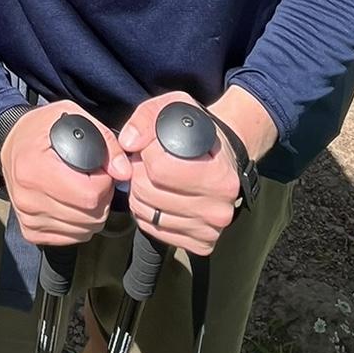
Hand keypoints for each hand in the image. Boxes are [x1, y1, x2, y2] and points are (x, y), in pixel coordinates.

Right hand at [0, 101, 119, 245]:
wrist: (10, 143)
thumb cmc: (41, 128)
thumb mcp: (73, 117)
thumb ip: (104, 141)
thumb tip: (124, 173)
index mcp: (35, 169)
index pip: (89, 194)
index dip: (105, 183)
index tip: (101, 170)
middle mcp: (28, 198)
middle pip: (89, 216)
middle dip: (103, 199)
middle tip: (95, 181)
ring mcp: (27, 217)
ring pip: (83, 231)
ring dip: (93, 214)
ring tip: (84, 191)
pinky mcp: (29, 230)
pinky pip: (70, 239)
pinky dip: (79, 225)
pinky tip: (74, 205)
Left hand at [116, 93, 240, 256]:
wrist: (225, 157)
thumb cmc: (198, 131)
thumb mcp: (175, 109)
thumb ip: (147, 118)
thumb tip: (128, 143)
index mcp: (219, 176)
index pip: (159, 168)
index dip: (147, 152)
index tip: (154, 146)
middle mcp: (218, 209)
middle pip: (147, 191)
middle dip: (139, 171)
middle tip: (150, 161)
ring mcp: (210, 230)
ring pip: (145, 212)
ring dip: (139, 192)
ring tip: (155, 177)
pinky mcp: (200, 244)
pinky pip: (152, 230)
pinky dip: (146, 212)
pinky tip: (159, 196)